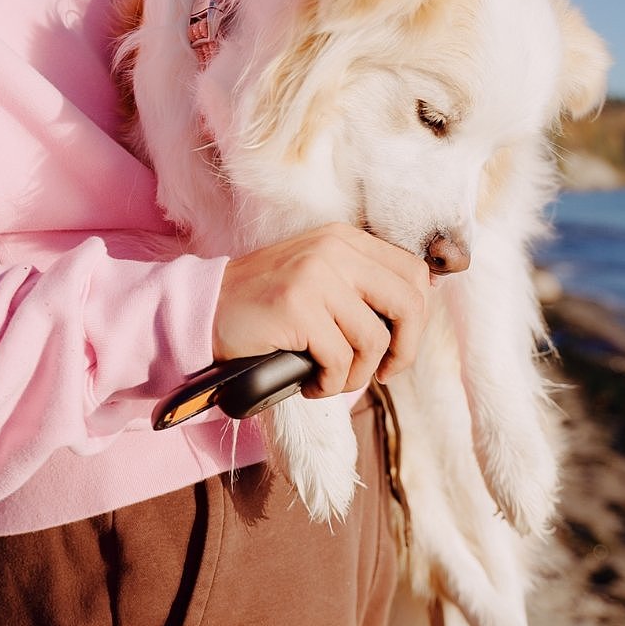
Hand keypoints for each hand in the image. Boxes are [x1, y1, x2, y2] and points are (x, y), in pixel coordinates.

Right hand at [212, 223, 429, 398]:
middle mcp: (334, 250)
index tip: (398, 346)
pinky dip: (329, 385)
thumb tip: (414, 318)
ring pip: (374, 340)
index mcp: (345, 239)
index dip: (418, 319)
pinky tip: (310, 385)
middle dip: (403, 351)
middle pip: (408, 304)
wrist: (206, 307)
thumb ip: (360, 285)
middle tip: (382, 373)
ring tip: (331, 381)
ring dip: (357, 376)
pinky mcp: (296, 308)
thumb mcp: (318, 278)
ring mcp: (315, 277)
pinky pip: (339, 360)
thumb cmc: (266, 305)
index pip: (414, 274)